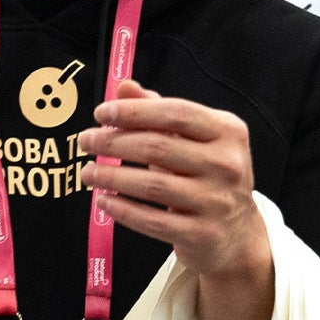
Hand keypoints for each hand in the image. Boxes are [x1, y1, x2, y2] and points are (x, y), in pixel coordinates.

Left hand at [78, 81, 273, 319]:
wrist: (235, 232)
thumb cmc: (207, 176)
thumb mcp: (193, 139)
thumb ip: (159, 112)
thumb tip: (124, 86)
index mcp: (228, 131)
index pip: (175, 112)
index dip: (134, 111)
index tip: (100, 113)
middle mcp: (226, 164)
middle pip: (158, 147)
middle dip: (114, 142)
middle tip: (85, 141)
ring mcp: (216, 201)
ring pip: (152, 185)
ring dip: (111, 177)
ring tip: (87, 173)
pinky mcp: (201, 233)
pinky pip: (152, 221)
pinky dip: (122, 210)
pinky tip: (103, 201)